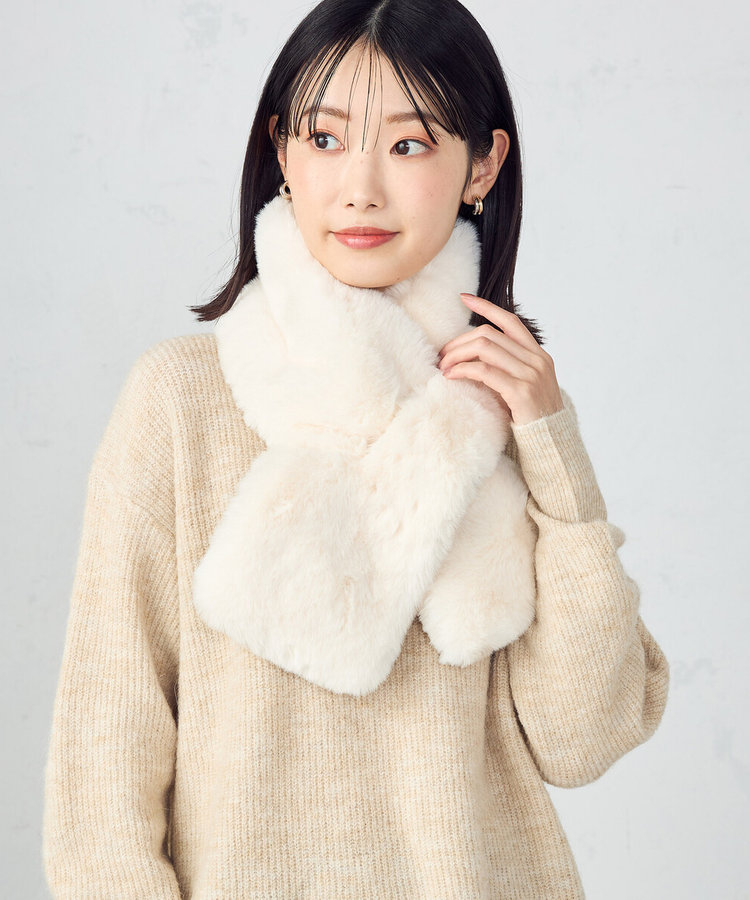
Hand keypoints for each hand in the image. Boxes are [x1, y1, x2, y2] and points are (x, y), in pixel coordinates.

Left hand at [437, 293, 563, 425]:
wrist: (552, 442)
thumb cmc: (532, 416)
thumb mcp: (526, 385)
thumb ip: (510, 367)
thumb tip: (475, 354)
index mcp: (538, 355)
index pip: (510, 321)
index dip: (486, 307)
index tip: (464, 298)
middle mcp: (536, 360)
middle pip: (490, 335)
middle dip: (460, 341)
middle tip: (441, 355)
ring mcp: (530, 375)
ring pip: (485, 349)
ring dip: (457, 355)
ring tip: (442, 366)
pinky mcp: (521, 391)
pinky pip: (485, 371)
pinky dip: (464, 370)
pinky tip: (451, 376)